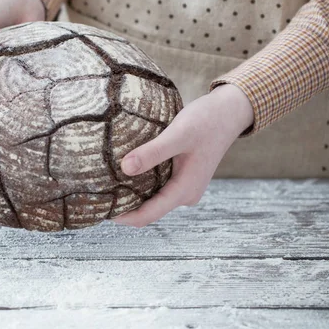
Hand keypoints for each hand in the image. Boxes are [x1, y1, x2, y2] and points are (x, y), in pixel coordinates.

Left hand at [112, 84, 253, 226]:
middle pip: (148, 209)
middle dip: (124, 205)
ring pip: (153, 198)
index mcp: (184, 190)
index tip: (100, 209)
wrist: (230, 111)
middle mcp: (185, 194)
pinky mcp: (183, 176)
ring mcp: (185, 186)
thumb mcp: (178, 134)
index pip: (147, 215)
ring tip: (107, 183)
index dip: (122, 216)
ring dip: (132, 193)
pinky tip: (126, 170)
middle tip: (98, 196)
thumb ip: (153, 153)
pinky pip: (158, 186)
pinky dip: (142, 182)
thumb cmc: (206, 121)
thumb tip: (125, 168)